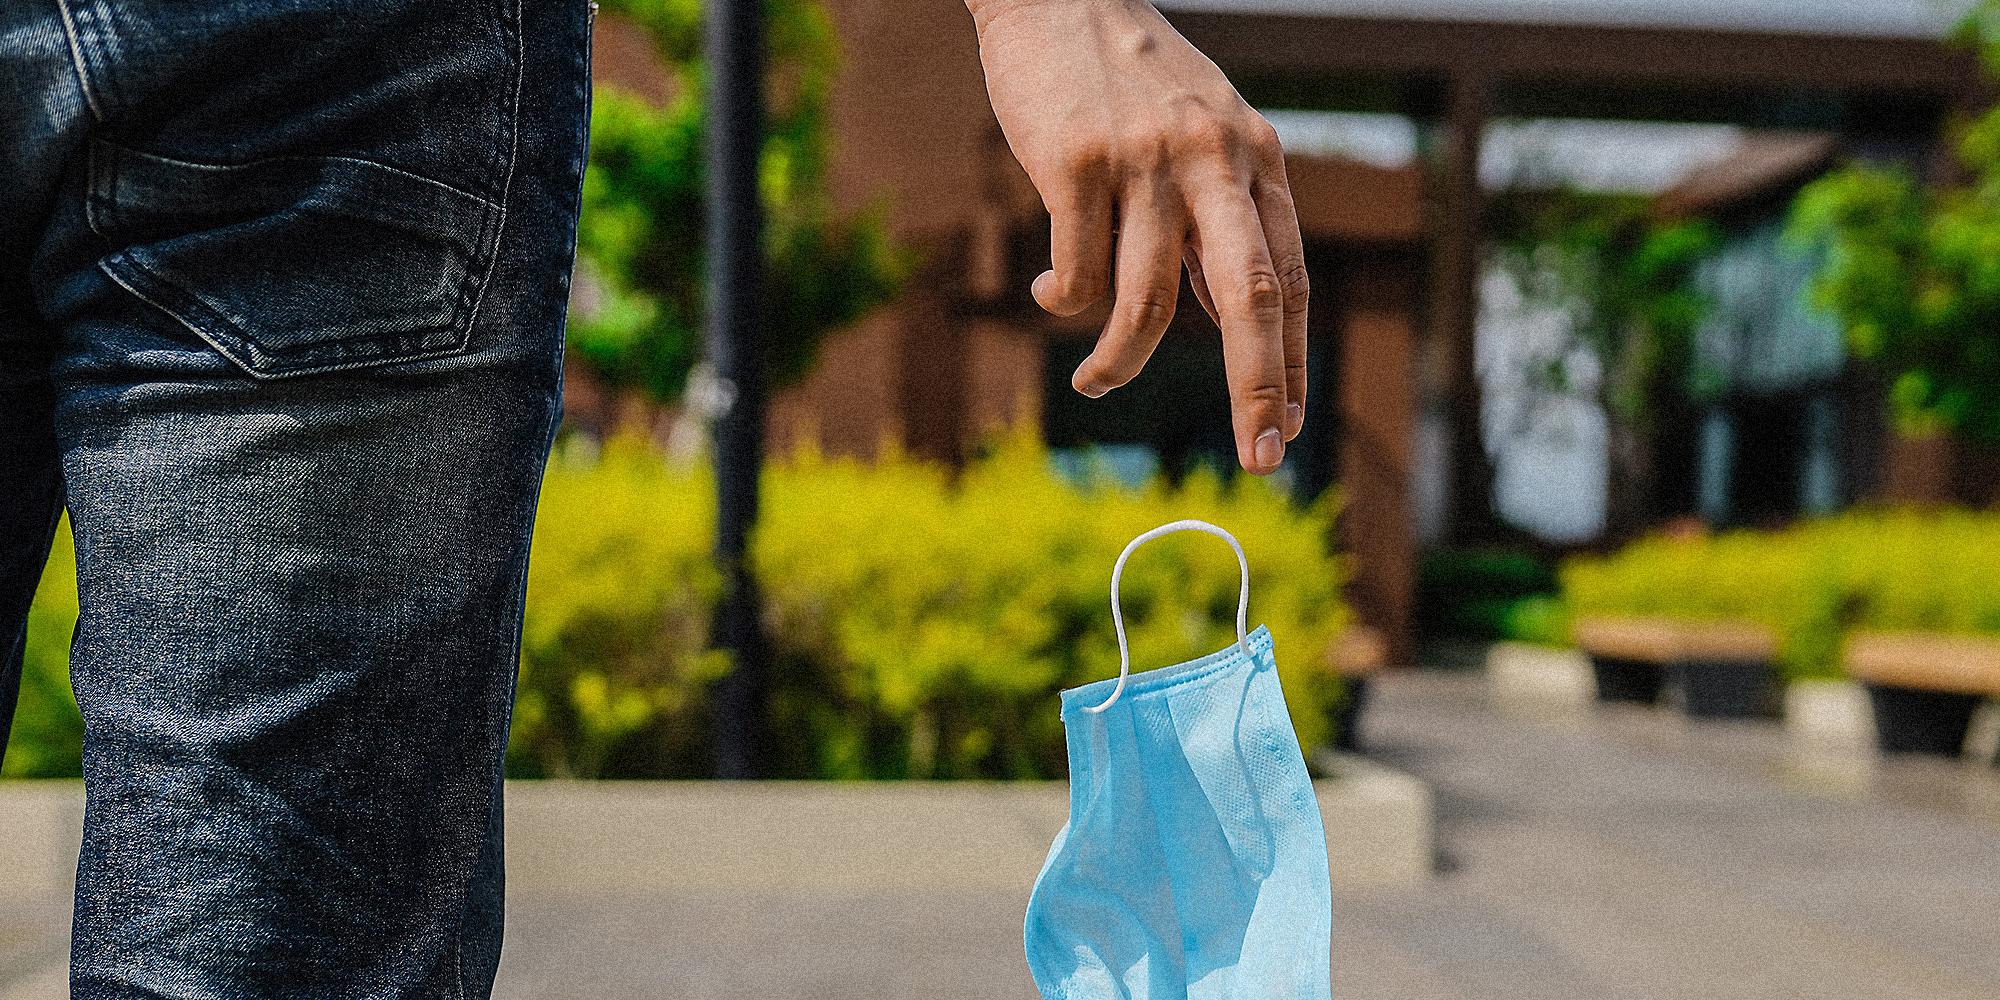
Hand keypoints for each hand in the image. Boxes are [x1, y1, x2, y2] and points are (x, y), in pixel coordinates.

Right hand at [966, 0, 1306, 474]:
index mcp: (1256, 158)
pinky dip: (1064, 302)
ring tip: (1097, 384)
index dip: (1288, 363)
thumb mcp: (1204, 130)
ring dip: (1119, 362)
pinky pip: (1077, 271)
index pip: (1289, 279)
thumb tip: (1230, 316)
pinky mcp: (1076, 164)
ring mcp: (1145, 161)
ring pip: (1146, 301)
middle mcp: (1213, 160)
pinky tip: (1050, 299)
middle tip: (1259, 458)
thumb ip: (1222, 213)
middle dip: (1256, 388)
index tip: (1284, 429)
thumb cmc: (1129, 78)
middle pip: (1251, 297)